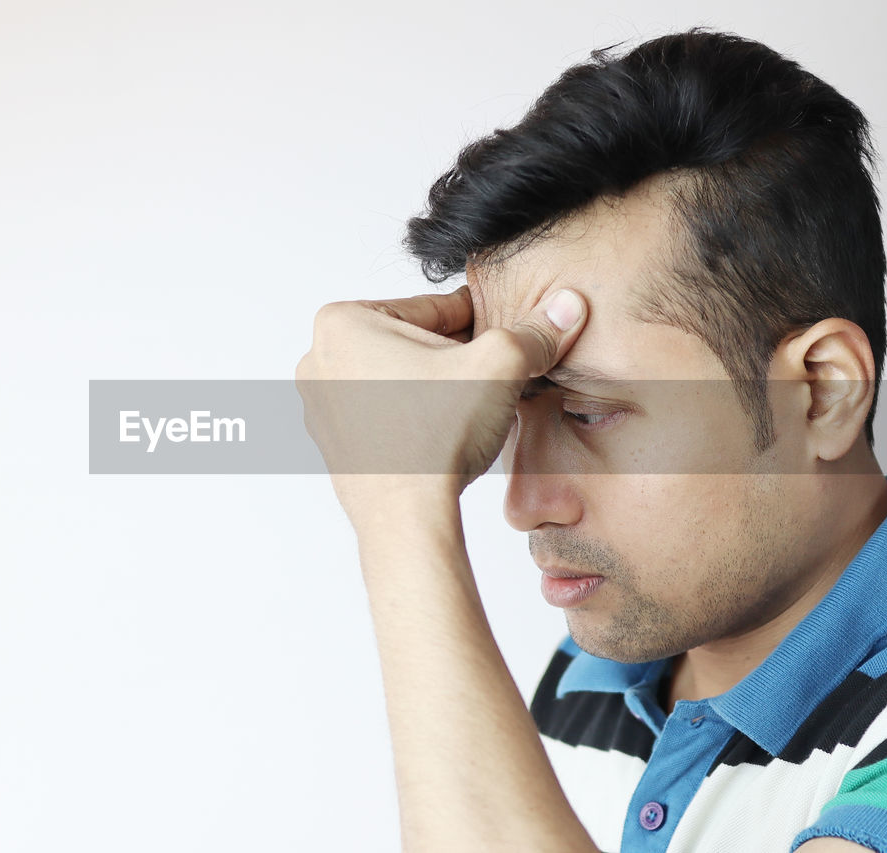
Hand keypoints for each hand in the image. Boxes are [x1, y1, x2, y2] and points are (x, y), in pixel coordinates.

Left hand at [295, 284, 587, 528]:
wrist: (408, 519)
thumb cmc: (435, 439)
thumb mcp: (498, 365)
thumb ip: (534, 331)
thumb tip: (567, 307)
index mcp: (341, 321)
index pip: (433, 309)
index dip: (482, 324)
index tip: (507, 335)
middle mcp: (319, 358)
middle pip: (413, 344)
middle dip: (456, 359)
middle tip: (491, 379)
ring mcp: (321, 404)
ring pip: (399, 379)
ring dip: (437, 388)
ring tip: (470, 411)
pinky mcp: (333, 442)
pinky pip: (385, 415)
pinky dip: (414, 418)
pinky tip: (444, 435)